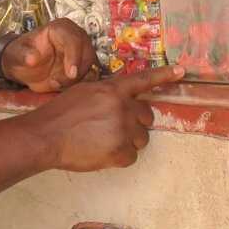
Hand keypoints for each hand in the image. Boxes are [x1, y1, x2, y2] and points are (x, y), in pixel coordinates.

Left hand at [4, 19, 98, 92]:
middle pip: (87, 55)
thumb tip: (33, 58)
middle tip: (57, 83)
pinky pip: (91, 77)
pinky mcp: (85, 66)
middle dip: (75, 73)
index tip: (71, 74)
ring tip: (57, 84)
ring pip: (91, 67)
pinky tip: (64, 87)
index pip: (74, 39)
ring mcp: (83, 51)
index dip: (74, 57)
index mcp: (61, 28)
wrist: (25, 68)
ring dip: (78, 80)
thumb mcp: (16, 54)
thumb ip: (23, 55)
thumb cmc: (21, 56)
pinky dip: (80, 85)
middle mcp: (76, 37)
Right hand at [29, 63, 185, 171]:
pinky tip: (100, 153)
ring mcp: (124, 129)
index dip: (165, 75)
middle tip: (113, 129)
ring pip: (141, 139)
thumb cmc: (59, 114)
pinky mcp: (121, 151)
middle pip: (147, 117)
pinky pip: (131, 157)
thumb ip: (105, 93)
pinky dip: (119, 158)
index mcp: (113, 90)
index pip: (144, 80)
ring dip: (127, 142)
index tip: (182, 70)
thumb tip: (118, 99)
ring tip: (102, 141)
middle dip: (135, 124)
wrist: (46, 136)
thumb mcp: (83, 91)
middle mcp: (123, 106)